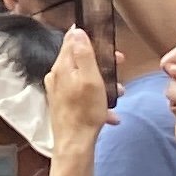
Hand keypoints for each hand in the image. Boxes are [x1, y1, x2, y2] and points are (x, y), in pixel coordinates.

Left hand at [42, 20, 114, 175]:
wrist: (74, 144)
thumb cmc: (85, 112)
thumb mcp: (90, 78)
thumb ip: (84, 54)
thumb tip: (77, 31)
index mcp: (62, 66)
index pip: (71, 40)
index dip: (90, 39)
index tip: (108, 45)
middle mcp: (57, 76)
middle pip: (79, 60)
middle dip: (101, 63)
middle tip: (118, 69)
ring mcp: (59, 91)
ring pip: (83, 79)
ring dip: (102, 84)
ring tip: (117, 94)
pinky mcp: (64, 105)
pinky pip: (83, 96)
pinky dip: (97, 100)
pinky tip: (109, 113)